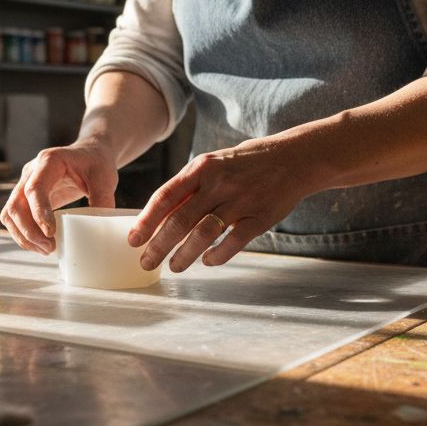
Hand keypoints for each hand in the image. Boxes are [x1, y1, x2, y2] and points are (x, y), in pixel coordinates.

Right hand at [0, 142, 118, 254]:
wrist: (90, 155)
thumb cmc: (96, 163)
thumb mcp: (105, 178)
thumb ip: (103, 200)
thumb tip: (99, 226)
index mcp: (49, 161)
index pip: (35, 189)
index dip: (38, 213)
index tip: (50, 233)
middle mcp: (31, 172)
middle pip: (16, 205)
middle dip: (29, 231)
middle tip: (50, 247)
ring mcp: (25, 184)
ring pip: (10, 214)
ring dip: (23, 236)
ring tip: (46, 250)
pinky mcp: (27, 197)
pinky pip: (15, 217)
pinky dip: (23, 234)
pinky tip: (41, 244)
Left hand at [128, 136, 319, 272]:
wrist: (292, 158)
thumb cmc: (243, 164)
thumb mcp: (213, 165)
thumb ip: (188, 189)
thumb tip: (158, 219)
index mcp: (202, 168)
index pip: (165, 196)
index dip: (146, 221)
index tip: (133, 240)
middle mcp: (219, 183)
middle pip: (180, 220)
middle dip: (159, 245)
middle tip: (147, 262)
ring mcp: (241, 201)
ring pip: (204, 234)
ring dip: (185, 255)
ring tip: (174, 266)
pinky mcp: (260, 218)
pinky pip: (233, 242)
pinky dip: (217, 255)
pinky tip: (206, 261)